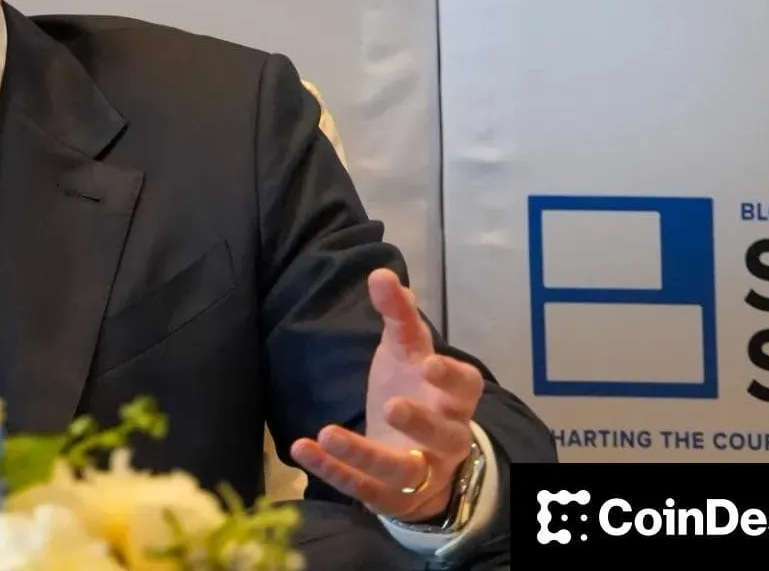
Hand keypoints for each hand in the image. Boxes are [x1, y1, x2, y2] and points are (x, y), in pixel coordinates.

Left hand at [290, 269, 484, 522]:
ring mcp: (419, 471)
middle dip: (420, 423)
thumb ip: (398, 315)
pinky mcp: (388, 495)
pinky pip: (362, 487)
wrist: (421, 459)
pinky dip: (332, 470)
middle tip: (392, 405)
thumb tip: (382, 273)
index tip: (429, 363)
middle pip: (443, 436)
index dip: (452, 377)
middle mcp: (445, 438)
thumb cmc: (415, 392)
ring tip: (328, 432)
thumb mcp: (408, 352)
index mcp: (454, 399)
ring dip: (364, 453)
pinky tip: (302, 449)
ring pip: (401, 470)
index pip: (467, 388)